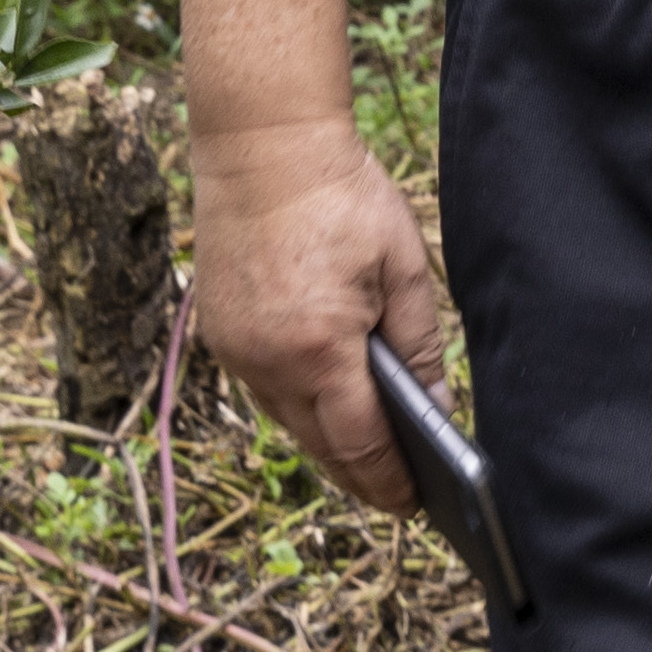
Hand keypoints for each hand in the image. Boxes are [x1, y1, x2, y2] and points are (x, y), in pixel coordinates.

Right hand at [193, 113, 449, 510]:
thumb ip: (420, 345)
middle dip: (358, 475)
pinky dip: (295, 405)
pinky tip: (325, 405)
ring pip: (286, 421)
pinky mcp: (216, 334)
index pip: (358, 443)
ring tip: (366, 457)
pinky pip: (261, 390)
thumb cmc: (343, 197)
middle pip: (318, 444)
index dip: (388, 481)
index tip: (413, 505)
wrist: (262, 146)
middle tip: (396, 495)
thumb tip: (436, 409)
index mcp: (319, 348)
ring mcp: (234, 351)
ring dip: (324, 442)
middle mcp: (267, 361)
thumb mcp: (405, 267)